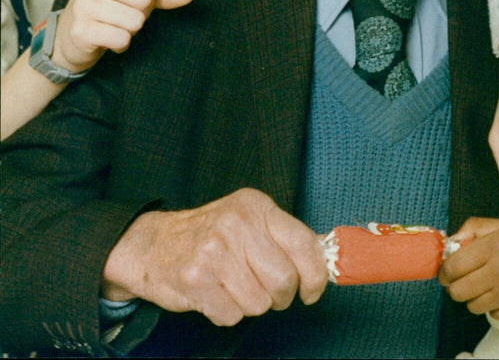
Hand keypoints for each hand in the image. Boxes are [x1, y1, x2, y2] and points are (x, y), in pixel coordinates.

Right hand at [53, 0, 193, 73]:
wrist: (72, 34)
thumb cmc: (111, 5)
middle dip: (143, 9)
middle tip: (126, 10)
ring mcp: (82, 3)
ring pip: (136, 19)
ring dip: (132, 27)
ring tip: (116, 23)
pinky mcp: (80, 29)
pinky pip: (123, 38)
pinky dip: (122, 43)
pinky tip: (108, 37)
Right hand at [102, 189, 327, 325]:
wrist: (154, 244)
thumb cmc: (211, 235)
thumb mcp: (249, 220)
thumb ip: (283, 238)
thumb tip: (323, 265)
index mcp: (256, 206)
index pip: (303, 243)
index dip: (315, 275)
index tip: (312, 291)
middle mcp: (237, 223)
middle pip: (283, 280)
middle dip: (280, 296)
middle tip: (266, 291)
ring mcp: (214, 250)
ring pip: (259, 303)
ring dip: (250, 304)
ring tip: (233, 286)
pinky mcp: (195, 279)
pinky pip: (231, 315)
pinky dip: (227, 313)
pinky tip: (215, 293)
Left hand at [439, 217, 498, 321]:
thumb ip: (478, 228)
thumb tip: (452, 240)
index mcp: (495, 245)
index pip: (452, 266)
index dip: (445, 269)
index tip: (448, 270)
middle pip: (457, 290)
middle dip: (455, 285)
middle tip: (464, 279)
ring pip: (472, 305)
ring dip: (475, 296)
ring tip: (490, 284)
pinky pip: (493, 314)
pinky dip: (495, 306)